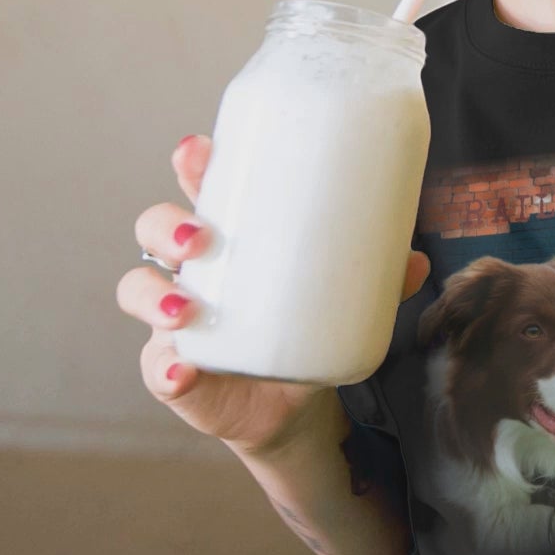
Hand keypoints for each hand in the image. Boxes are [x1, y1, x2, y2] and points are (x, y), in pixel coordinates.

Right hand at [117, 135, 431, 455]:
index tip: (199, 150)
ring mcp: (173, 319)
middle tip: (200, 236)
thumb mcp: (340, 300)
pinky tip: (181, 372)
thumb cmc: (306, 329)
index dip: (193, 166)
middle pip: (154, 229)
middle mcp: (191, 271)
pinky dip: (165, 370)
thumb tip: (416, 260)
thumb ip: (377, 282)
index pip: (201, 189)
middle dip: (167, 224)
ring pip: (138, 290)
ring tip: (185, 307)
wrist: (289, 404)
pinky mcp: (172, 369)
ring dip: (154, 294)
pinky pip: (156, 367)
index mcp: (230, 237)